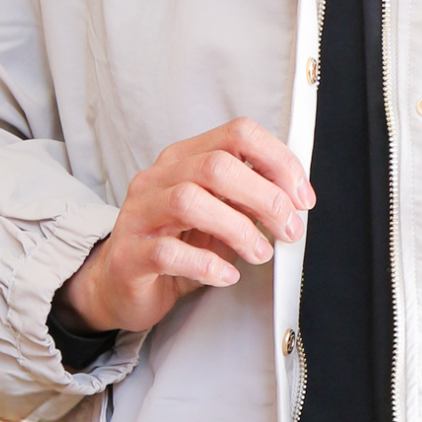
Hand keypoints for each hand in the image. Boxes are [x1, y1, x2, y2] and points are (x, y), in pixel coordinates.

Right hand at [60, 118, 312, 338]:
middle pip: (216, 166)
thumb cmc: (173, 248)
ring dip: (238, 228)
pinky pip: (168, 252)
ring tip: (259, 252)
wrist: (120, 286)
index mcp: (184, 160)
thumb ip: (246, 201)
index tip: (301, 195)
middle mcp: (158, 179)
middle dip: (264, 197)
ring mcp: (139, 214)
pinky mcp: (130, 254)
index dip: (277, 160)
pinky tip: (226, 274)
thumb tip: (292, 198)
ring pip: (190, 201)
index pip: (237, 134)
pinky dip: (207, 265)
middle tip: (287, 228)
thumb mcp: (216, 217)